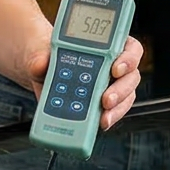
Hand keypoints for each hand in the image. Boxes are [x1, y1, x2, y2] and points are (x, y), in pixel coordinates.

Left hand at [12, 34, 144, 131]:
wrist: (37, 71)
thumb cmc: (46, 53)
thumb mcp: (39, 50)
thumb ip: (40, 56)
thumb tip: (41, 65)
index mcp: (105, 45)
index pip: (130, 48)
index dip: (129, 58)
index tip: (116, 69)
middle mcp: (112, 66)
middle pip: (131, 77)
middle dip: (121, 90)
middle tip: (105, 99)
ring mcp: (108, 87)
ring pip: (125, 98)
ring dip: (117, 109)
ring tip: (102, 117)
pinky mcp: (100, 107)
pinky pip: (110, 114)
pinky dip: (105, 120)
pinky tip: (94, 124)